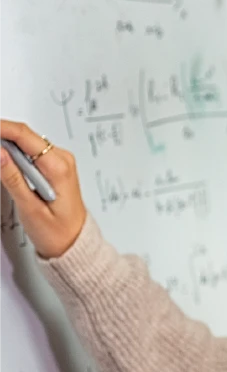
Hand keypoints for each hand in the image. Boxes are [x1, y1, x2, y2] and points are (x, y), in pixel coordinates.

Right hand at [0, 120, 87, 258]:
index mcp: (59, 167)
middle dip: (0, 135)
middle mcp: (62, 160)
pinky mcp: (53, 166)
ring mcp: (59, 161)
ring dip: (5, 142)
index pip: (24, 135)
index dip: (0, 129)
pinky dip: (12, 151)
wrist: (74, 242)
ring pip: (26, 141)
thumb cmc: (57, 231)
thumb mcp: (30, 208)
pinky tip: (1, 160)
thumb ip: (13, 178)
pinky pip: (30, 151)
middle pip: (24, 134)